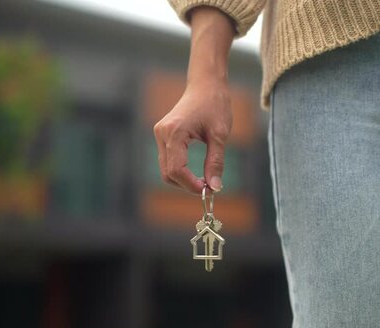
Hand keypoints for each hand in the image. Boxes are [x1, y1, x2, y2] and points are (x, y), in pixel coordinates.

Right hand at [153, 6, 234, 194]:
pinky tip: (197, 172)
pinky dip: (181, 171)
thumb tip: (215, 188)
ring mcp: (160, 134)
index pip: (176, 170)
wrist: (206, 84)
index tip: (209, 190)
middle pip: (168, 173)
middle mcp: (162, 134)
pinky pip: (168, 161)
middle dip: (187, 185)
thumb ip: (216, 162)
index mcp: (174, 132)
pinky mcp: (163, 135)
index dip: (191, 185)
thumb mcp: (220, 135)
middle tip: (209, 187)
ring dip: (183, 180)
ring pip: (166, 170)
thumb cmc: (215, 104)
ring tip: (205, 180)